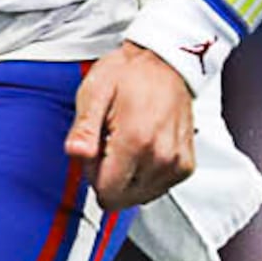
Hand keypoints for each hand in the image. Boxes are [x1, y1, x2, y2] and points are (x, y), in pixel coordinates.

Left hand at [65, 42, 196, 211]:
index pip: (107, 192)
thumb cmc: (128, 74)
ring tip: (129, 143)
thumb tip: (76, 154)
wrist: (163, 62)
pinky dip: (147, 176)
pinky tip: (143, 150)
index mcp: (136, 141)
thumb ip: (84, 129)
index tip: (96, 153)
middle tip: (111, 145)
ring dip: (129, 177)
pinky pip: (159, 188)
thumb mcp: (94, 93)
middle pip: (123, 199)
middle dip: (110, 178)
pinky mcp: (185, 165)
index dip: (93, 176)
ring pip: (141, 197)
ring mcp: (176, 163)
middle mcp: (161, 156)